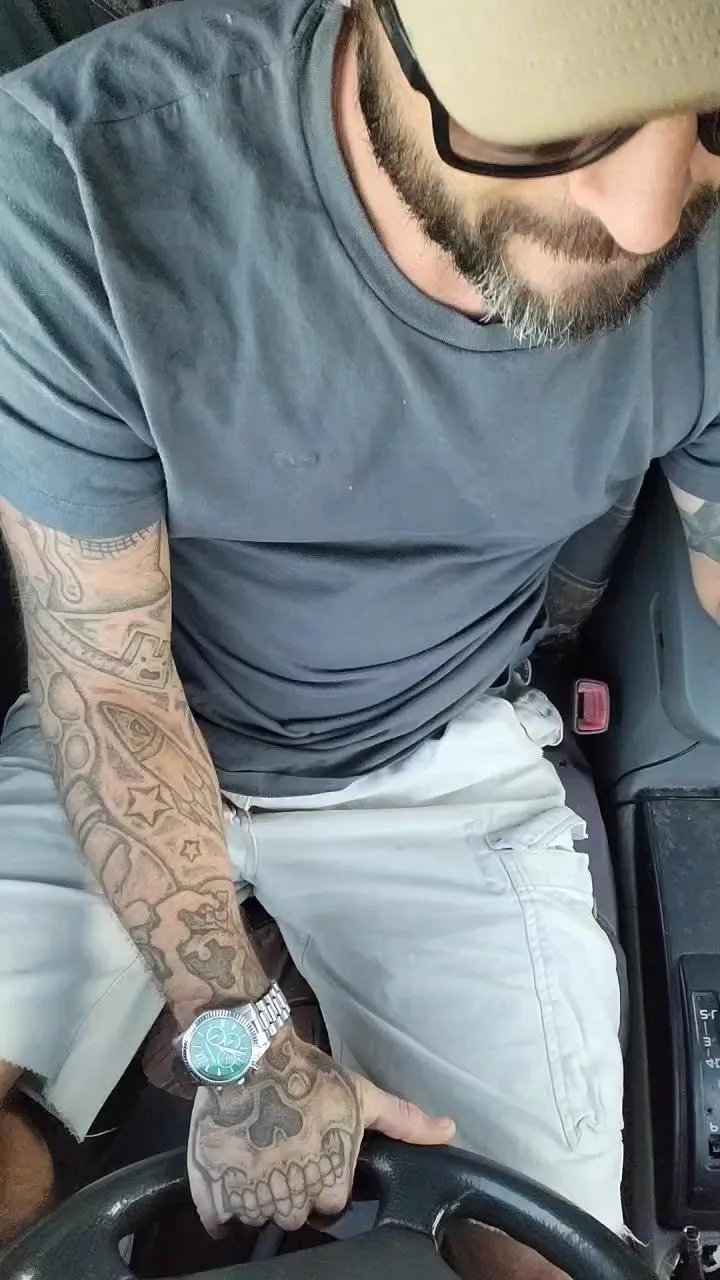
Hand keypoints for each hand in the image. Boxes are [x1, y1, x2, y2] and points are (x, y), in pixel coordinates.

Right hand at [187, 1028, 454, 1233]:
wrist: (248, 1050)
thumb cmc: (309, 1074)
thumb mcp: (363, 1095)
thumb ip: (405, 1121)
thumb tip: (450, 1131)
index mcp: (329, 1180)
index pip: (331, 1205)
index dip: (324, 1179)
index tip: (314, 1154)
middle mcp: (290, 1195)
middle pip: (292, 1214)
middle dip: (290, 1188)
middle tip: (284, 1152)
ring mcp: (248, 1194)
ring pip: (256, 1216)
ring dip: (256, 1196)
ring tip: (257, 1158)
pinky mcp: (210, 1186)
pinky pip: (216, 1220)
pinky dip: (220, 1209)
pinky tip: (228, 1180)